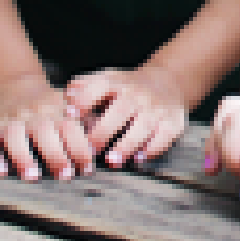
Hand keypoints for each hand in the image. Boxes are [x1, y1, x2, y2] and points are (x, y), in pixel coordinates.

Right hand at [0, 76, 93, 181]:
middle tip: (64, 176)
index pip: (71, 127)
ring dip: (23, 157)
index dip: (80, 148)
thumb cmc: (50, 107)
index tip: (86, 168)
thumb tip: (106, 144)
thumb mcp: (70, 108)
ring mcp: (11, 121)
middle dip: (56, 155)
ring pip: (14, 136)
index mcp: (57, 110)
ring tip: (32, 177)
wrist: (14, 87)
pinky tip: (0, 172)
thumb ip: (87, 123)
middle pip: (44, 132)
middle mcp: (34, 114)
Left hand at [64, 67, 187, 168]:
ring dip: (126, 145)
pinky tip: (139, 159)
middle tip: (88, 151)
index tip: (69, 114)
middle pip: (120, 111)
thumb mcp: (107, 79)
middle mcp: (137, 94)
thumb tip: (66, 97)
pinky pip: (164, 137)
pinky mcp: (172, 123)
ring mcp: (156, 109)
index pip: (99, 86)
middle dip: (103, 132)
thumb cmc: (126, 88)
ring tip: (112, 161)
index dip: (83, 99)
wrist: (168, 82)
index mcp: (117, 83)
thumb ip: (84, 87)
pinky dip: (152, 149)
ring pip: (142, 127)